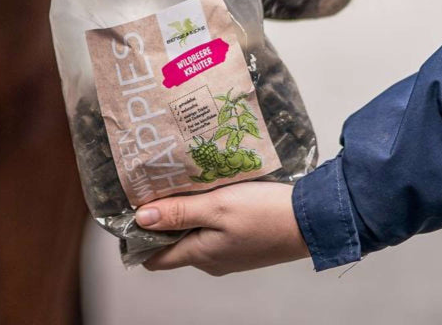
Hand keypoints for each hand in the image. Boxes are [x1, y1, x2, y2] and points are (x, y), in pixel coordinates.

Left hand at [137, 181, 309, 275]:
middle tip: (157, 185)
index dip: (139, 238)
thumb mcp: (217, 207)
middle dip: (162, 218)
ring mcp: (229, 253)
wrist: (311, 221)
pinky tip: (211, 190)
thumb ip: (179, 212)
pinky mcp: (244, 242)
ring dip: (186, 212)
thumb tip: (141, 218)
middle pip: (173, 243)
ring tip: (182, 181)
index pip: (155, 258)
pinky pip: (214, 230)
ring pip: (194, 234)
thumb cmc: (264, 213)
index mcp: (200, 254)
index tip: (131, 210)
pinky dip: (206, 212)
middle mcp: (211, 260)